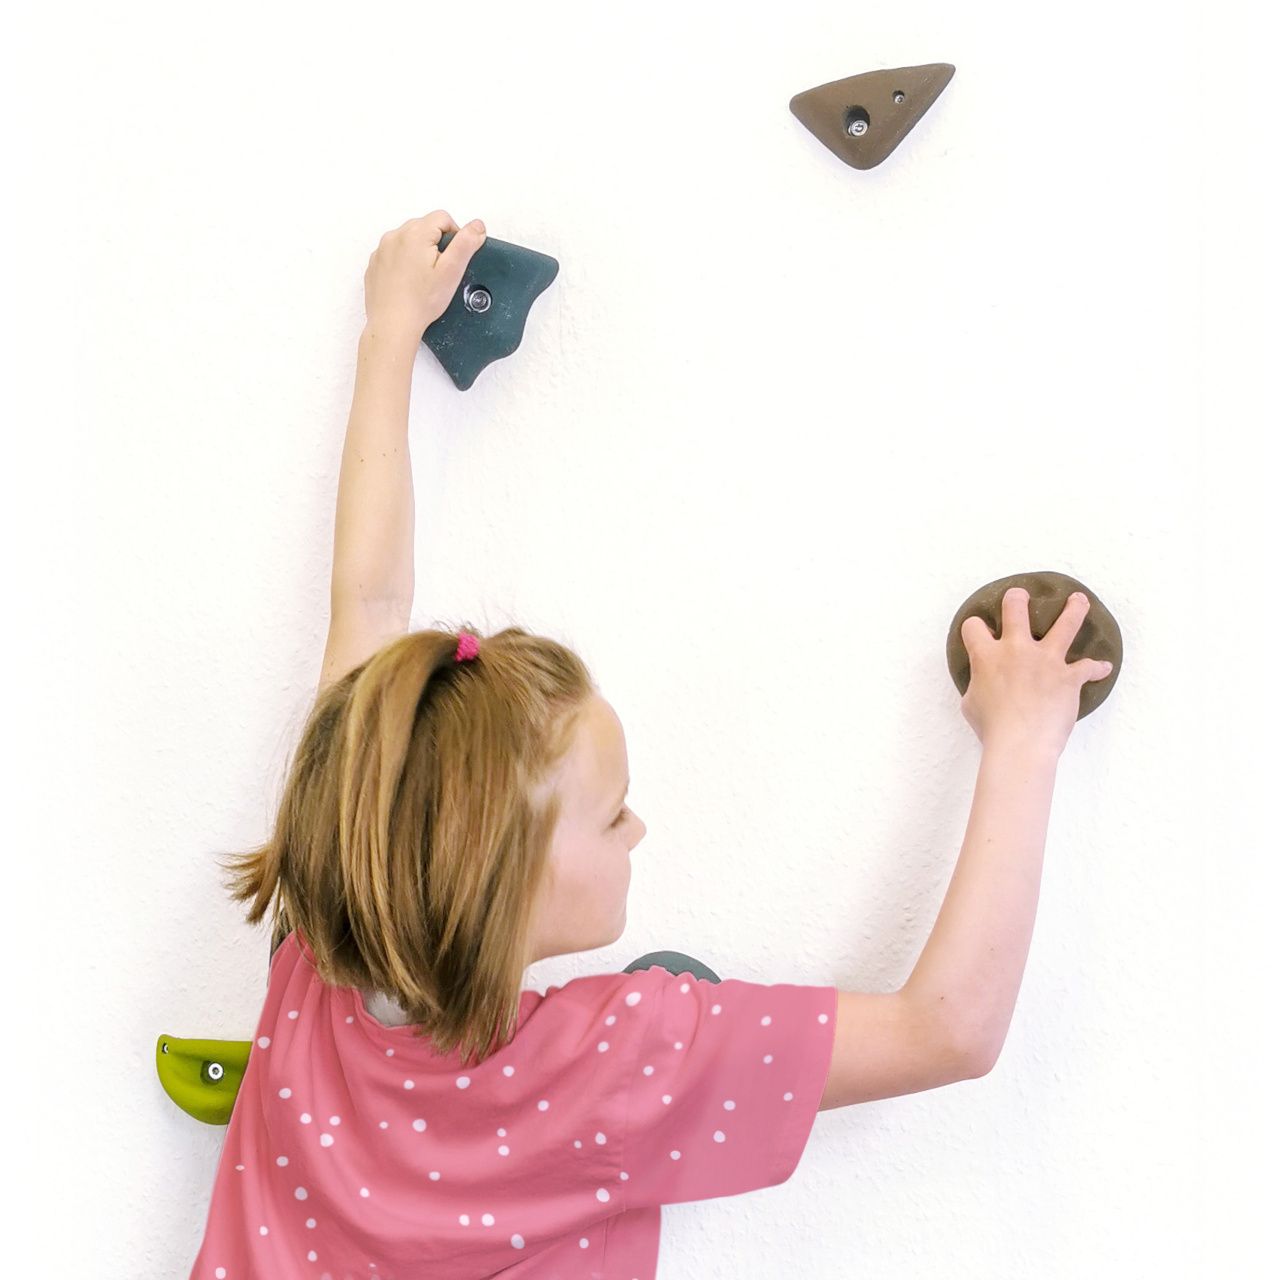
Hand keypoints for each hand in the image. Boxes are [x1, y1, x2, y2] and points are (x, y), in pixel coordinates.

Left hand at [362, 210, 486, 338]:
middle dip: (436, 244)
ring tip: (423, 278)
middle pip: (424, 226)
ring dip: (419, 252)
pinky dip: (404, 262)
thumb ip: (466, 243)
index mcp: (415, 233)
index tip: (452, 258)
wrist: (393, 324)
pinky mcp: (375, 263)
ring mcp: (382, 249)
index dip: (454, 236)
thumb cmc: (421, 302)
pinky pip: (394, 253)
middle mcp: (395, 236)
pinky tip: (409, 282)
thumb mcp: (452, 271)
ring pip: (408, 239)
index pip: (442, 218)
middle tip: (439, 271)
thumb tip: (477, 225)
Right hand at [959, 587, 1112, 758]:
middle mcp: (1017, 650)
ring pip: (1065, 624)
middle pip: (1017, 608)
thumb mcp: (970, 703)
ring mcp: (1046, 660)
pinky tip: (1103, 668)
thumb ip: (978, 684)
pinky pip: (1089, 667)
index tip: (979, 632)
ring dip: (1074, 609)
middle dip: (1017, 598)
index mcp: (987, 656)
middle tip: (1021, 595)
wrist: (1021, 744)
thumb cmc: (992, 727)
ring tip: (1079, 600)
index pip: (974, 627)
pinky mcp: (1069, 676)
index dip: (974, 628)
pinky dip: (1096, 668)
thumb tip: (983, 682)